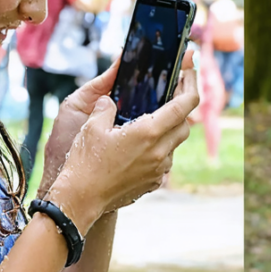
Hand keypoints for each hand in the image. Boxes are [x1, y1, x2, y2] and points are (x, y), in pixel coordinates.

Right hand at [45, 52, 199, 232]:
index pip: (185, 104)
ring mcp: (159, 170)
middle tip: (168, 98)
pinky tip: (139, 147)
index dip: (191, 84)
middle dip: (180, 110)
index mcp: (149, 132)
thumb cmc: (84, 162)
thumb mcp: (92, 126)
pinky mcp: (153, 183)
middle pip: (185, 124)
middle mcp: (160, 152)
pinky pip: (164, 162)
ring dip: (168, 132)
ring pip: (175, 144)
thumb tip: (109, 100)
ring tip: (149, 123)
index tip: (189, 71)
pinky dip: (158, 151)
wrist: (79, 200)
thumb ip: (105, 107)